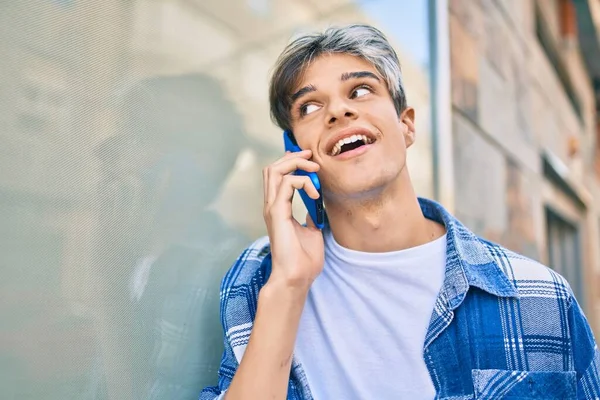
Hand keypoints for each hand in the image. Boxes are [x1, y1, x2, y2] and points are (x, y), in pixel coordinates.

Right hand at [262, 150, 324, 289]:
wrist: (296, 277)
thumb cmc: (303, 260)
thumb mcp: (313, 231)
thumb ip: (312, 216)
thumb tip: (318, 206)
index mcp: (278, 208)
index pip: (277, 175)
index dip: (292, 163)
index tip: (312, 162)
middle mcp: (272, 205)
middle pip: (273, 167)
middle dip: (293, 158)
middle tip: (312, 159)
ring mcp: (272, 208)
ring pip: (275, 170)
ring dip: (297, 164)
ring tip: (314, 170)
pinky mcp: (277, 213)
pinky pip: (288, 184)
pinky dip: (304, 182)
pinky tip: (315, 195)